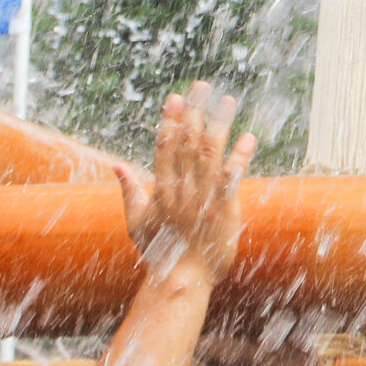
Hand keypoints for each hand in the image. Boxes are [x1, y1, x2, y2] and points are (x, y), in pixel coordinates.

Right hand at [119, 83, 257, 283]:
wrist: (182, 279)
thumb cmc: (160, 250)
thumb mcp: (137, 220)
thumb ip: (129, 190)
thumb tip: (116, 165)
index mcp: (161, 189)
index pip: (164, 148)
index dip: (170, 120)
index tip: (175, 96)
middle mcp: (180, 190)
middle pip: (187, 144)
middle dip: (195, 112)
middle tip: (202, 85)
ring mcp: (201, 199)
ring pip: (209, 155)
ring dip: (219, 125)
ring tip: (228, 101)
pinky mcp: (222, 210)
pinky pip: (231, 180)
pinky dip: (240, 158)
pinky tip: (249, 138)